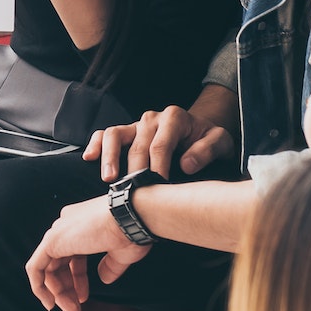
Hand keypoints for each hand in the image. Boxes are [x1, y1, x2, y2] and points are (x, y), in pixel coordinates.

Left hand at [25, 195, 151, 310]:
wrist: (131, 217)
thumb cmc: (131, 231)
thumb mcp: (120, 253)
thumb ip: (109, 266)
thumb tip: (104, 279)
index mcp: (81, 224)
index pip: (72, 255)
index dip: (77, 278)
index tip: (83, 297)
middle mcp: (66, 225)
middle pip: (59, 263)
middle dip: (66, 289)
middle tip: (75, 310)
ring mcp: (58, 232)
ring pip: (48, 268)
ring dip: (58, 293)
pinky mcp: (51, 242)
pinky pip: (36, 268)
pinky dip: (39, 286)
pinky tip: (50, 303)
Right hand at [87, 107, 235, 181]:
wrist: (199, 132)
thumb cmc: (207, 140)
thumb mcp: (221, 142)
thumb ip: (208, 150)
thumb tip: (186, 164)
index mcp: (175, 118)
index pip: (160, 145)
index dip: (157, 167)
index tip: (158, 186)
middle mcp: (152, 119)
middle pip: (137, 145)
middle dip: (134, 170)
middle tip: (135, 192)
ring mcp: (136, 125)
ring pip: (115, 135)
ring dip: (110, 157)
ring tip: (110, 179)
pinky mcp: (126, 132)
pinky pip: (105, 134)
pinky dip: (95, 144)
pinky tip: (89, 158)